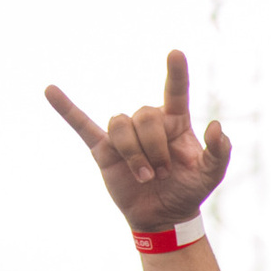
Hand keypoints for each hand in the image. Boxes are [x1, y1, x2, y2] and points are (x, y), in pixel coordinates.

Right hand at [44, 50, 232, 233]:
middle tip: (163, 173)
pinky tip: (50, 91)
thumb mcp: (210, 176)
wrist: (163, 217)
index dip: (176, 73)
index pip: (175, 92)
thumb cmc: (188, 191)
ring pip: (121, 127)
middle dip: (154, 148)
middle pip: (145, 116)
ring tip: (146, 177)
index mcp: (176, 123)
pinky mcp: (104, 149)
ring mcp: (125, 135)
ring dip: (133, 154)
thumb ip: (219, 153)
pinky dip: (66, 109)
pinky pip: (81, 124)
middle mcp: (149, 123)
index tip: (176, 53)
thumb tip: (216, 127)